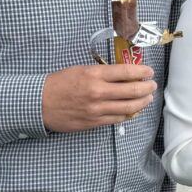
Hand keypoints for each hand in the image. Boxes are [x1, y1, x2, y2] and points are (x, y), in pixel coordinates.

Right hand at [42, 64, 156, 132]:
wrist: (39, 103)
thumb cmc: (59, 83)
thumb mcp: (80, 69)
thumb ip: (102, 72)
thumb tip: (124, 73)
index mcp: (94, 74)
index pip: (126, 71)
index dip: (142, 71)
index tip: (149, 71)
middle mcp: (98, 92)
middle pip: (132, 90)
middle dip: (147, 88)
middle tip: (152, 86)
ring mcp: (97, 109)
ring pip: (129, 107)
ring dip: (142, 102)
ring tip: (147, 98)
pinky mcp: (94, 122)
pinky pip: (118, 119)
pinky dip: (129, 114)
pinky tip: (133, 110)